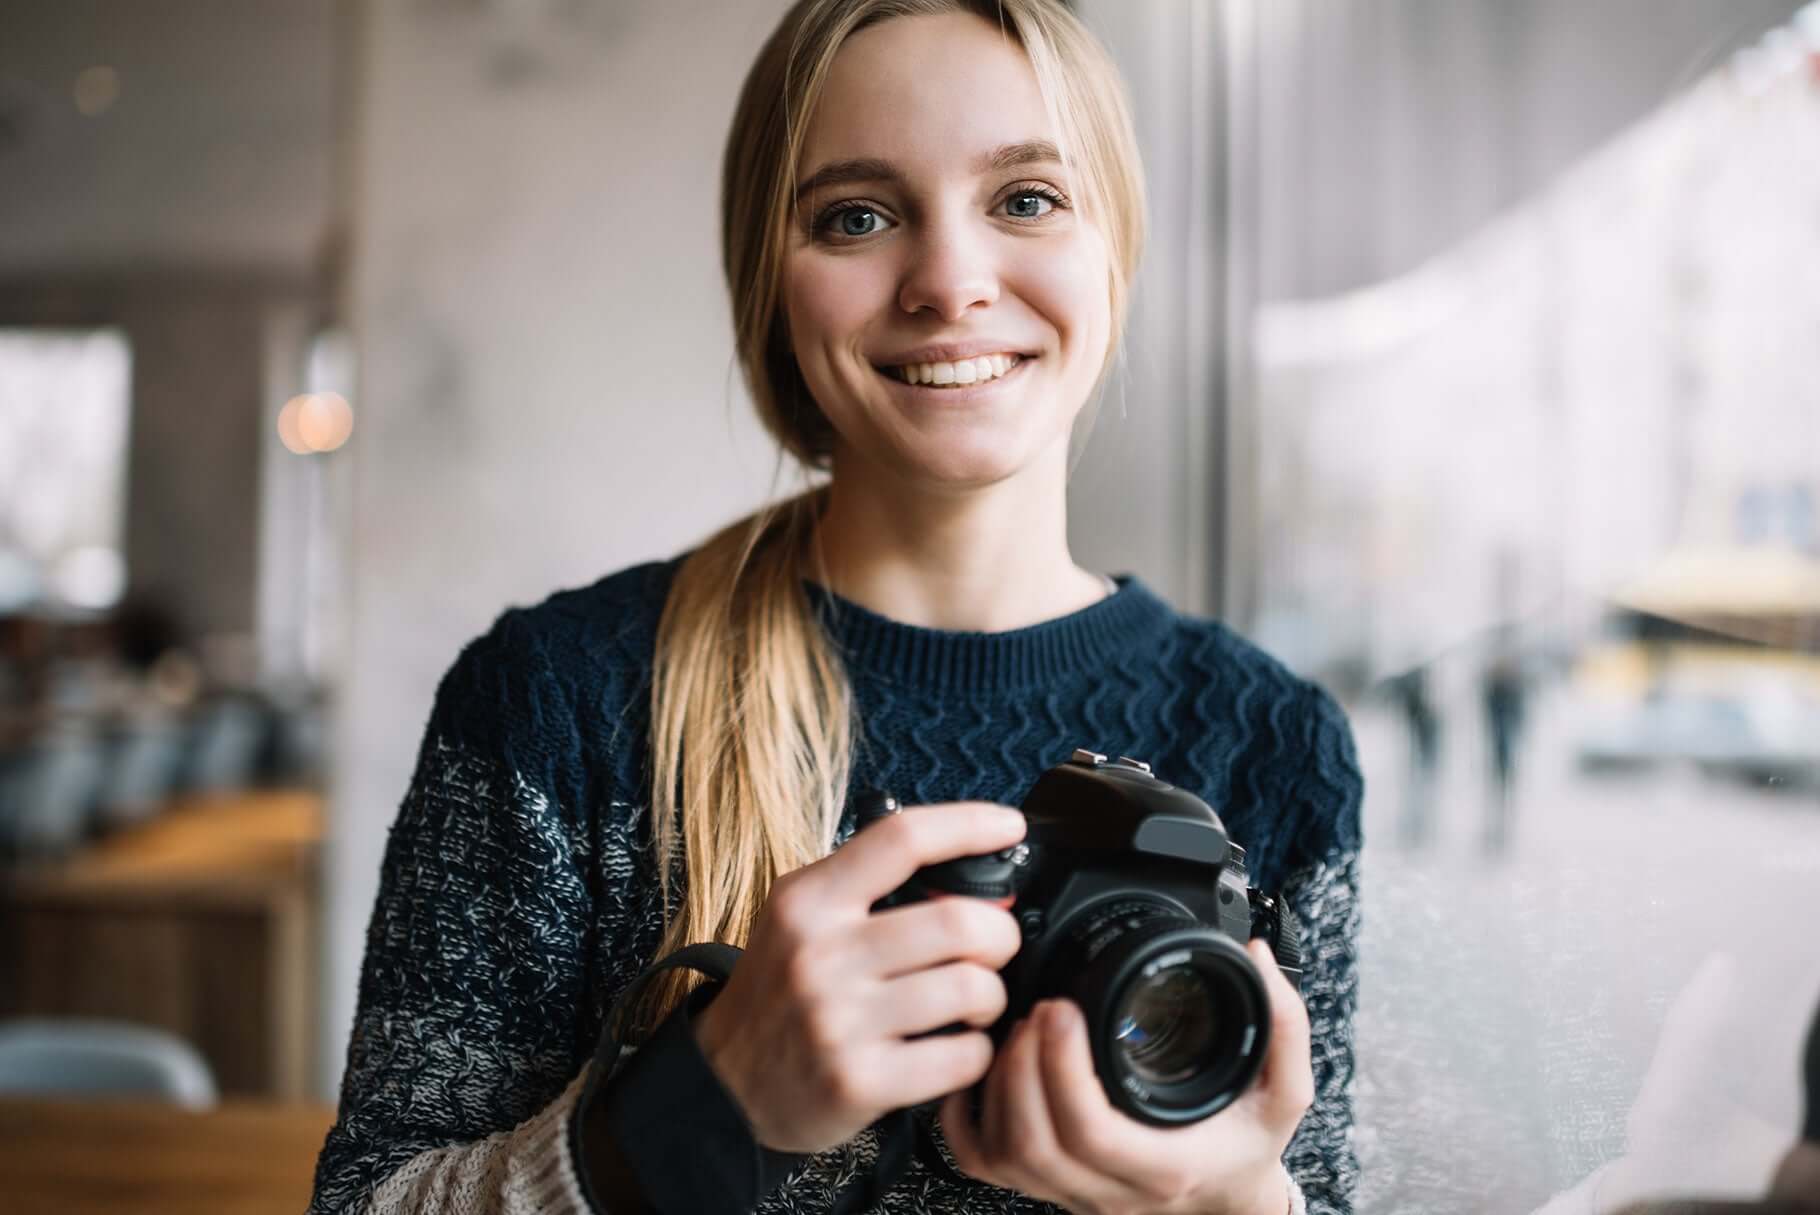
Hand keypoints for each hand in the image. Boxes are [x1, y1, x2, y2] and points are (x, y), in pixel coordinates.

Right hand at [692, 801, 1026, 1153]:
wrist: (723, 1088)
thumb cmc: (780, 993)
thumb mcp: (799, 919)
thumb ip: (868, 890)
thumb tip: (974, 872)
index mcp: (807, 900)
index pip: (901, 839)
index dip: (969, 824)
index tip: (1009, 827)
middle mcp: (821, 954)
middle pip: (958, 921)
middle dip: (1000, 934)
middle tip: (995, 948)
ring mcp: (839, 1021)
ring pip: (970, 989)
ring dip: (991, 996)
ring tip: (974, 1003)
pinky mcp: (859, 1081)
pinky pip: (962, 1056)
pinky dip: (977, 1051)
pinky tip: (957, 1047)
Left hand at [939, 938, 1309, 1214]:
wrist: (1225, 1199)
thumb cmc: (1246, 1145)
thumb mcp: (1284, 1092)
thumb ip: (1282, 1026)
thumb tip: (1254, 956)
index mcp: (1164, 1166)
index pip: (1092, 1133)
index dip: (1063, 1069)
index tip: (1064, 1008)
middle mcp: (1109, 1190)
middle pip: (1032, 1144)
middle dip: (1022, 1065)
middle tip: (1039, 1007)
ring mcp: (1068, 1192)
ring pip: (1000, 1156)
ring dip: (996, 1083)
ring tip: (1020, 1029)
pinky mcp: (1042, 1184)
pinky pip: (980, 1161)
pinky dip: (963, 1113)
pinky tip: (981, 1066)